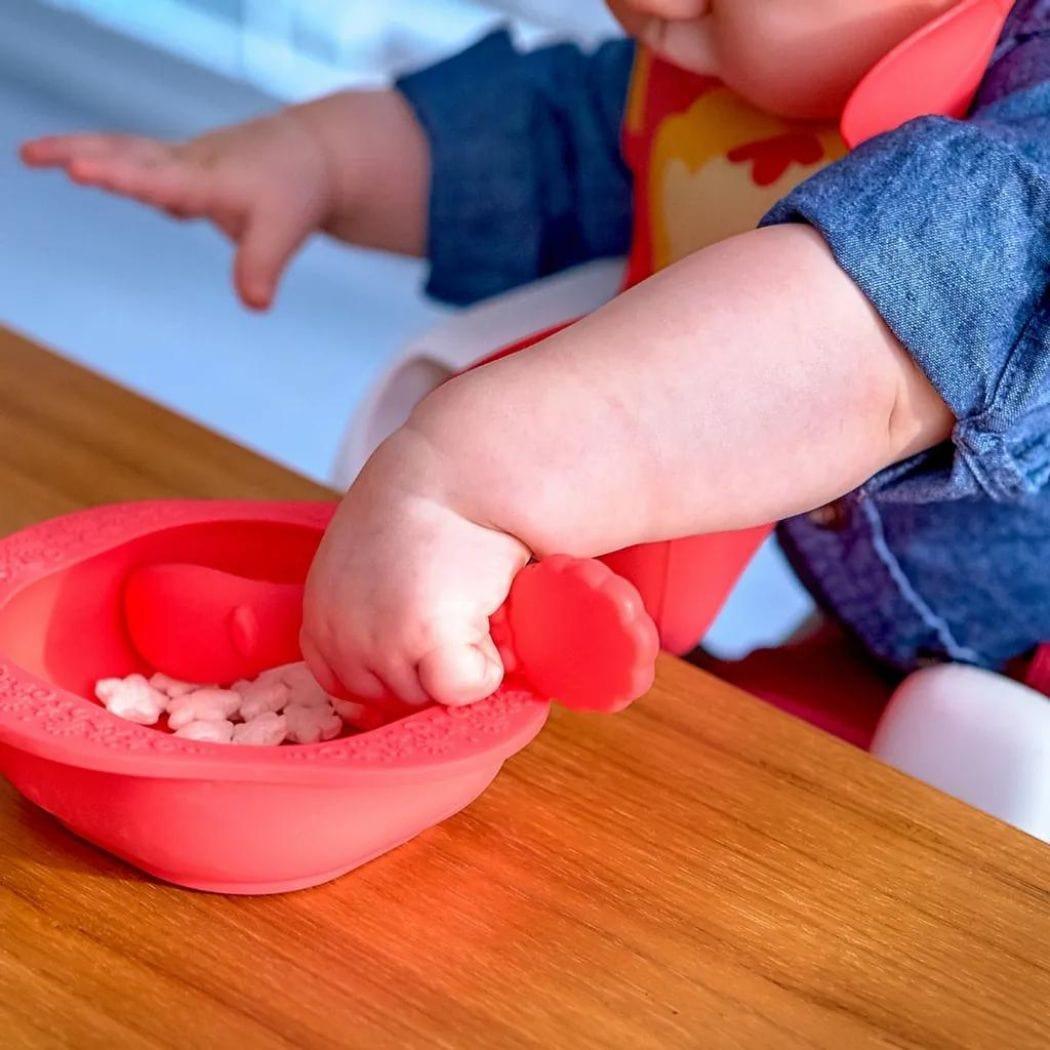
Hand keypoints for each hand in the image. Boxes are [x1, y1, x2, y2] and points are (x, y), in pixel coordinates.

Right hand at [21, 111, 331, 308]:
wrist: (312, 156)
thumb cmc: (296, 190)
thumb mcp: (286, 231)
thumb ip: (262, 267)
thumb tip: (254, 304)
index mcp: (208, 179)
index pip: (156, 179)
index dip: (119, 178)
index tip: (79, 172)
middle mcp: (188, 164)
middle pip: (126, 154)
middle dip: (79, 153)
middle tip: (30, 154)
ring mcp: (182, 162)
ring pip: (125, 151)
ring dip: (81, 151)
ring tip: (35, 156)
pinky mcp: (182, 168)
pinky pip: (137, 161)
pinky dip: (110, 163)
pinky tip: (90, 169)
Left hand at [301, 427, 529, 707]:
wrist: (456, 473)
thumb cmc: (425, 509)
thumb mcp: (365, 569)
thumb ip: (367, 618)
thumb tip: (411, 674)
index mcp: (320, 624)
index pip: (354, 689)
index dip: (401, 668)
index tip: (426, 633)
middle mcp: (339, 640)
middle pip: (398, 699)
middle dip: (434, 667)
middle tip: (457, 608)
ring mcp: (378, 643)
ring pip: (436, 696)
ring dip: (465, 662)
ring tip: (474, 603)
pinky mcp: (423, 639)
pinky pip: (465, 688)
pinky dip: (489, 664)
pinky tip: (490, 617)